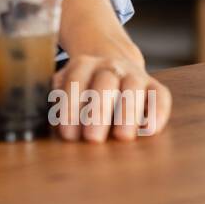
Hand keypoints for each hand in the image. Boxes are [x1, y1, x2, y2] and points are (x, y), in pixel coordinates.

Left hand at [49, 49, 171, 142]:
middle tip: (93, 139)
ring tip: (122, 137)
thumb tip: (43, 120)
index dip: (71, 108)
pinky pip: (161, 96)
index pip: (74, 82)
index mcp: (82, 64)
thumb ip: (55, 103)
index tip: (68, 134)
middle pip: (105, 82)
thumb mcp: (64, 89)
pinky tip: (150, 130)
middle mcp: (108, 65)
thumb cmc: (83, 88)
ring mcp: (133, 74)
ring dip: (128, 112)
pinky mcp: (154, 86)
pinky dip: (158, 112)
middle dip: (98, 111)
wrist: (113, 66)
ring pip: (134, 87)